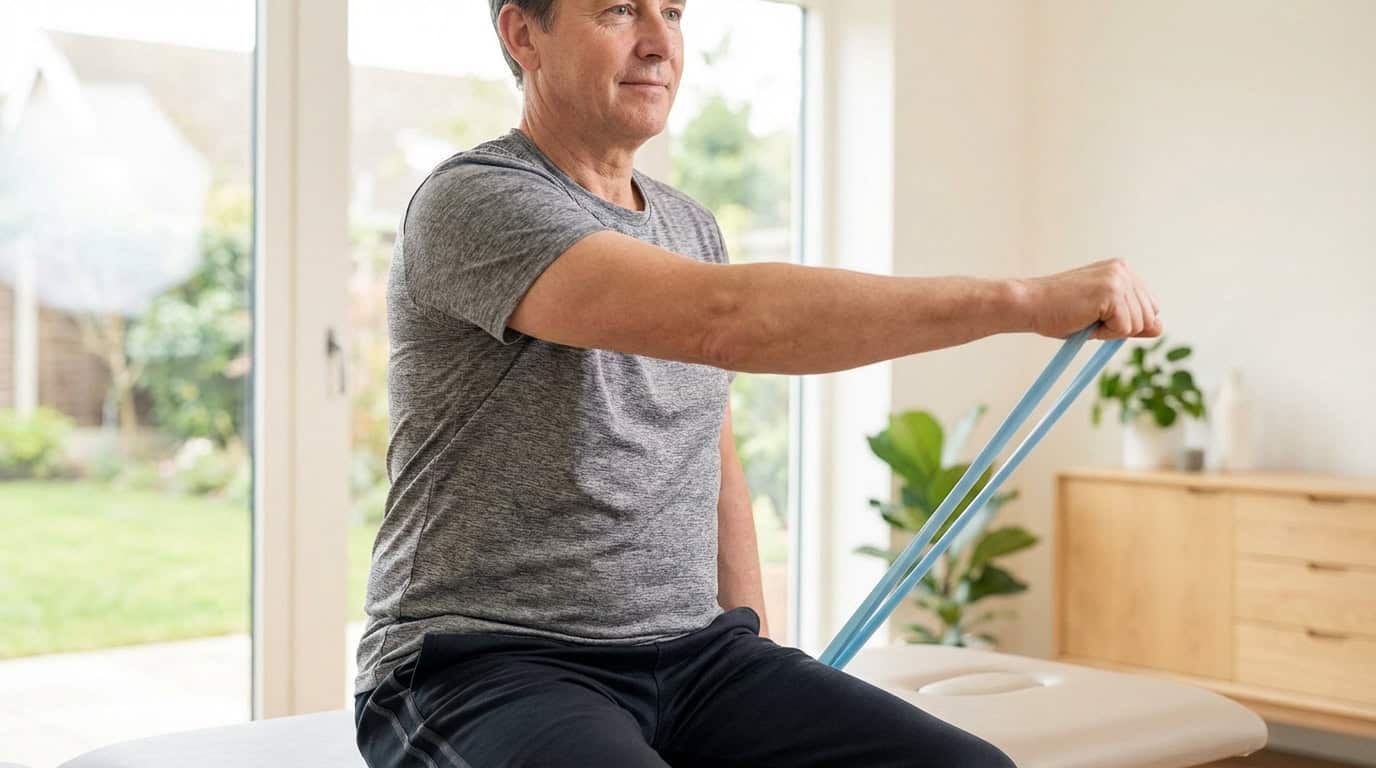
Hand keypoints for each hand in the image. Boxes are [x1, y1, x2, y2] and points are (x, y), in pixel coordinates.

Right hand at [1017, 259, 1161, 339]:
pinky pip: (1124, 329)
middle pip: (1148, 317)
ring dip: (1110, 332)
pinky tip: (1083, 320)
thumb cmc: (1057, 311)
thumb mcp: (1099, 316)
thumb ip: (1130, 320)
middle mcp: (1123, 270)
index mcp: (1120, 270)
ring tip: (1083, 318)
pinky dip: (1104, 334)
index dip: (1125, 321)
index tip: (1096, 316)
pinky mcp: (1112, 293)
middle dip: (1120, 327)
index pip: (1148, 307)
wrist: (1029, 305)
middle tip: (1087, 318)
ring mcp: (1118, 280)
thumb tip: (1160, 328)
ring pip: (1137, 325)